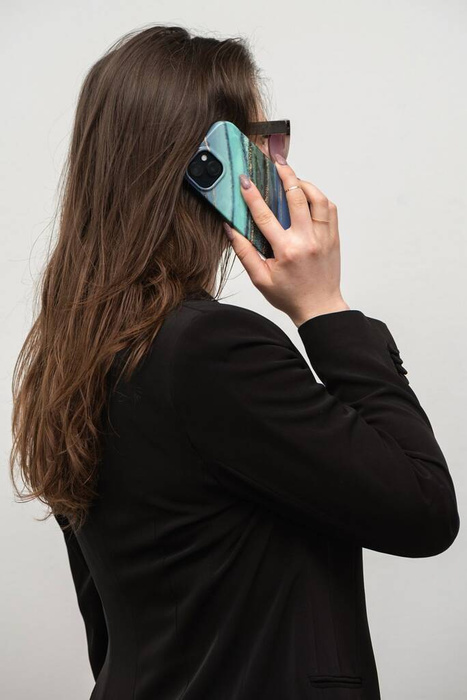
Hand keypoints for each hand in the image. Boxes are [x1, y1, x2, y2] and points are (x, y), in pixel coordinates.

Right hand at [224, 161, 349, 326]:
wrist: (319, 307)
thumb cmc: (289, 295)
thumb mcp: (260, 278)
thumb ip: (244, 252)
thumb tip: (230, 228)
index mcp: (286, 251)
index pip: (265, 216)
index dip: (252, 195)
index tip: (245, 180)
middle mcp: (306, 240)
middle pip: (296, 197)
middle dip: (284, 175)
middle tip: (275, 162)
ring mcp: (323, 237)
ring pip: (318, 198)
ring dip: (304, 183)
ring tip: (292, 176)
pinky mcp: (333, 237)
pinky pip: (329, 208)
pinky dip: (318, 196)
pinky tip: (307, 194)